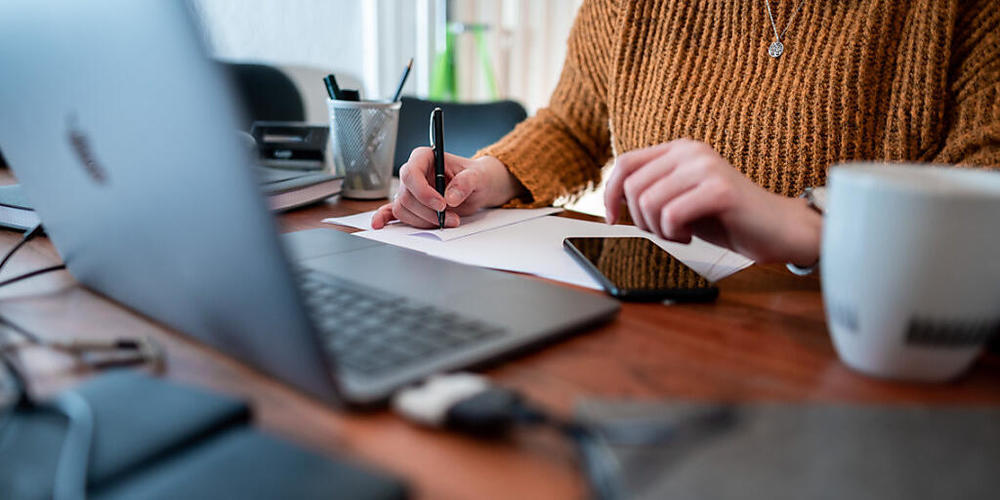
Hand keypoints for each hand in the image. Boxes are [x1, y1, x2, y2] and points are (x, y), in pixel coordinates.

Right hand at [371, 149, 522, 228]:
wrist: (478, 187)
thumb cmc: (476, 176)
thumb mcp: (478, 176)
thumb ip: (466, 183)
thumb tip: (450, 196)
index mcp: (425, 157)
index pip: (411, 173)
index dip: (423, 192)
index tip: (441, 204)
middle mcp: (414, 173)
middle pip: (407, 195)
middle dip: (428, 212)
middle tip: (451, 218)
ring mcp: (411, 190)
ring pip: (403, 209)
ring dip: (424, 221)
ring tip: (448, 221)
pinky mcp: (412, 205)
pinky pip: (393, 211)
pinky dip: (385, 218)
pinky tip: (378, 224)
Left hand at [604, 139, 820, 265]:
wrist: (777, 229)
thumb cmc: (726, 217)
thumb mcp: (680, 198)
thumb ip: (652, 190)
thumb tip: (612, 198)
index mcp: (679, 149)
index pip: (625, 164)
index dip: (609, 194)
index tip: (613, 219)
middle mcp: (691, 151)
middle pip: (633, 188)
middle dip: (641, 220)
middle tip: (666, 231)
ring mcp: (706, 167)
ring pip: (649, 203)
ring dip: (659, 230)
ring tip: (682, 232)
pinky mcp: (720, 190)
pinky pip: (672, 215)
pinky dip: (675, 234)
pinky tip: (692, 235)